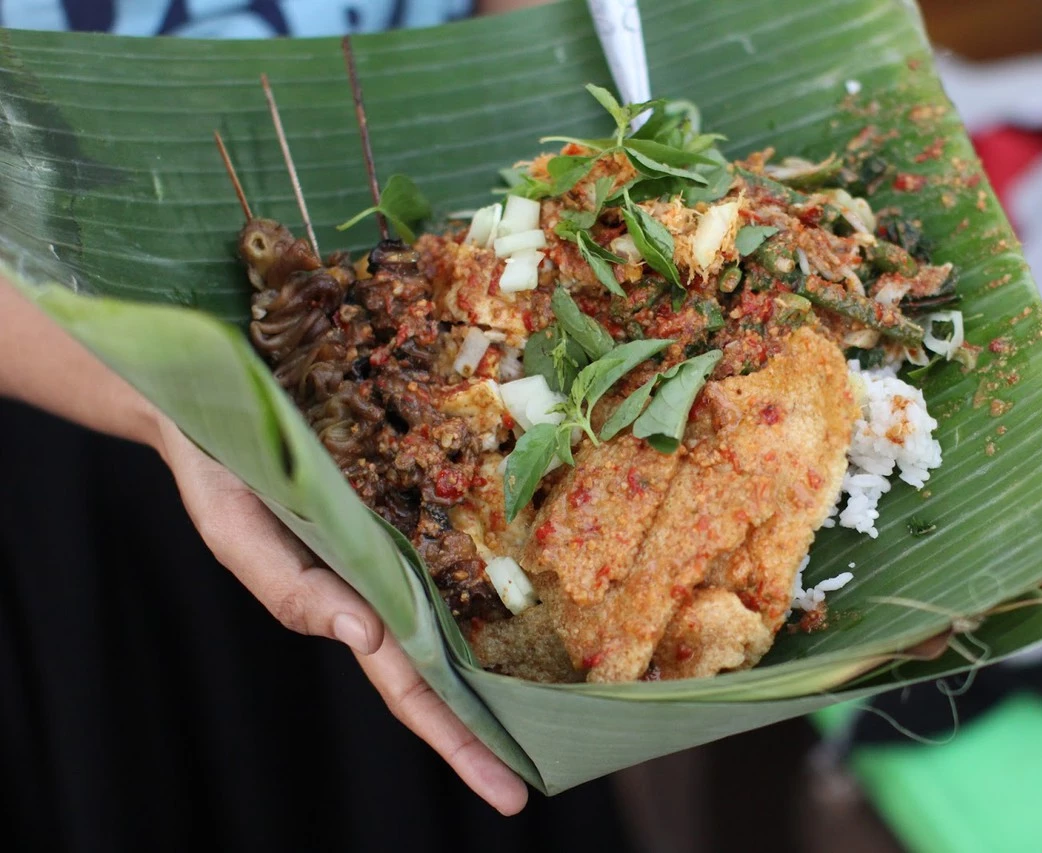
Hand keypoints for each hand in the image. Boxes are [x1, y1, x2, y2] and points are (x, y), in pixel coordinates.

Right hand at [0, 280, 526, 814]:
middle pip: (442, 674)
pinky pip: (461, 549)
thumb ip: (292, 590)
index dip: (458, 740)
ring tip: (559, 710)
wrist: (216, 403)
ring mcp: (403, 550)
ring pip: (458, 619)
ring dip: (499, 666)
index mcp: (346, 605)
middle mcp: (383, 588)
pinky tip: (538, 603)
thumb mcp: (238, 535)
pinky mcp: (412, 503)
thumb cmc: (220, 474)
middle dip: (483, 733)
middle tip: (540, 784)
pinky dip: (495, 580)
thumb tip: (365, 636)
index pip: (411, 689)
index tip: (509, 794)